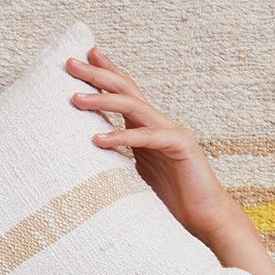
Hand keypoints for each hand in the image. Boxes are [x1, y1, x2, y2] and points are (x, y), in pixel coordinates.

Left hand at [66, 46, 238, 240]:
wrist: (204, 217)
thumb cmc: (170, 199)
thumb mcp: (134, 174)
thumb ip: (117, 159)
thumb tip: (88, 155)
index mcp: (147, 127)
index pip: (125, 92)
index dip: (105, 73)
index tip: (82, 57)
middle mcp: (159, 123)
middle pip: (126, 90)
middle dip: (98, 75)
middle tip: (71, 63)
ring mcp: (171, 132)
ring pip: (135, 107)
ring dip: (103, 100)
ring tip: (76, 99)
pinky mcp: (181, 146)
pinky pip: (148, 138)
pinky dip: (123, 137)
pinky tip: (99, 139)